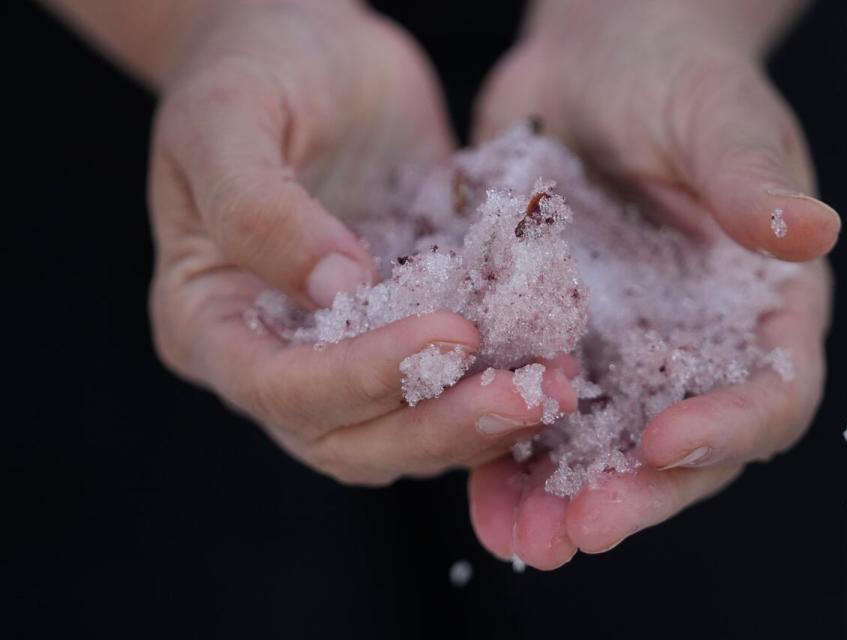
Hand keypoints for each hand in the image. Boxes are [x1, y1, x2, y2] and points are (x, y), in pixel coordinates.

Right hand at [149, 1, 576, 484]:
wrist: (315, 53)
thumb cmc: (254, 69)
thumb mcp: (231, 117)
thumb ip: (260, 209)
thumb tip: (335, 291)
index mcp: (208, 321)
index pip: (280, 387)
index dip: (362, 377)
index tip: (450, 333)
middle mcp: (274, 357)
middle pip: (347, 439)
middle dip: (438, 426)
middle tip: (527, 395)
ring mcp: (340, 355)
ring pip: (401, 436)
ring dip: (479, 425)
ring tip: (554, 388)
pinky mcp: (401, 335)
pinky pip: (445, 392)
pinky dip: (495, 390)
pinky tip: (552, 366)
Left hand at [468, 0, 833, 567]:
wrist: (592, 61)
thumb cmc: (675, 75)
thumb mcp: (715, 120)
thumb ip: (751, 182)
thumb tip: (809, 234)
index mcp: (760, 311)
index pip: (769, 394)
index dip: (726, 430)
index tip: (665, 444)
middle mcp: (693, 347)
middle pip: (678, 450)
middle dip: (630, 494)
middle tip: (576, 531)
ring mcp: (619, 351)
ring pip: (598, 447)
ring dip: (557, 499)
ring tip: (516, 539)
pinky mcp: (551, 340)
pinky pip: (530, 409)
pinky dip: (501, 452)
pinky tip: (469, 485)